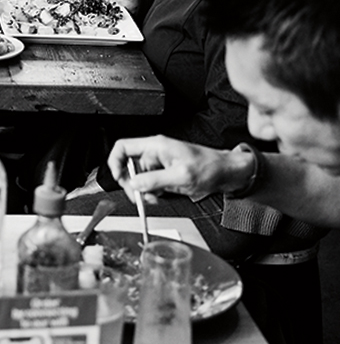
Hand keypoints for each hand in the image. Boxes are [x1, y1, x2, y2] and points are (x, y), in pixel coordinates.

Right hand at [107, 135, 246, 203]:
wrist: (227, 173)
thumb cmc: (210, 168)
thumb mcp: (181, 176)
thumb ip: (155, 180)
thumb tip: (134, 185)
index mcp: (156, 146)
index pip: (123, 147)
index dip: (115, 162)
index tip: (118, 178)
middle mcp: (155, 152)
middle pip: (128, 166)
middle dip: (131, 183)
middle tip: (139, 195)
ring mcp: (159, 163)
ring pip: (137, 177)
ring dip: (142, 190)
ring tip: (155, 197)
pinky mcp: (164, 173)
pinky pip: (148, 183)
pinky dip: (151, 192)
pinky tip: (160, 196)